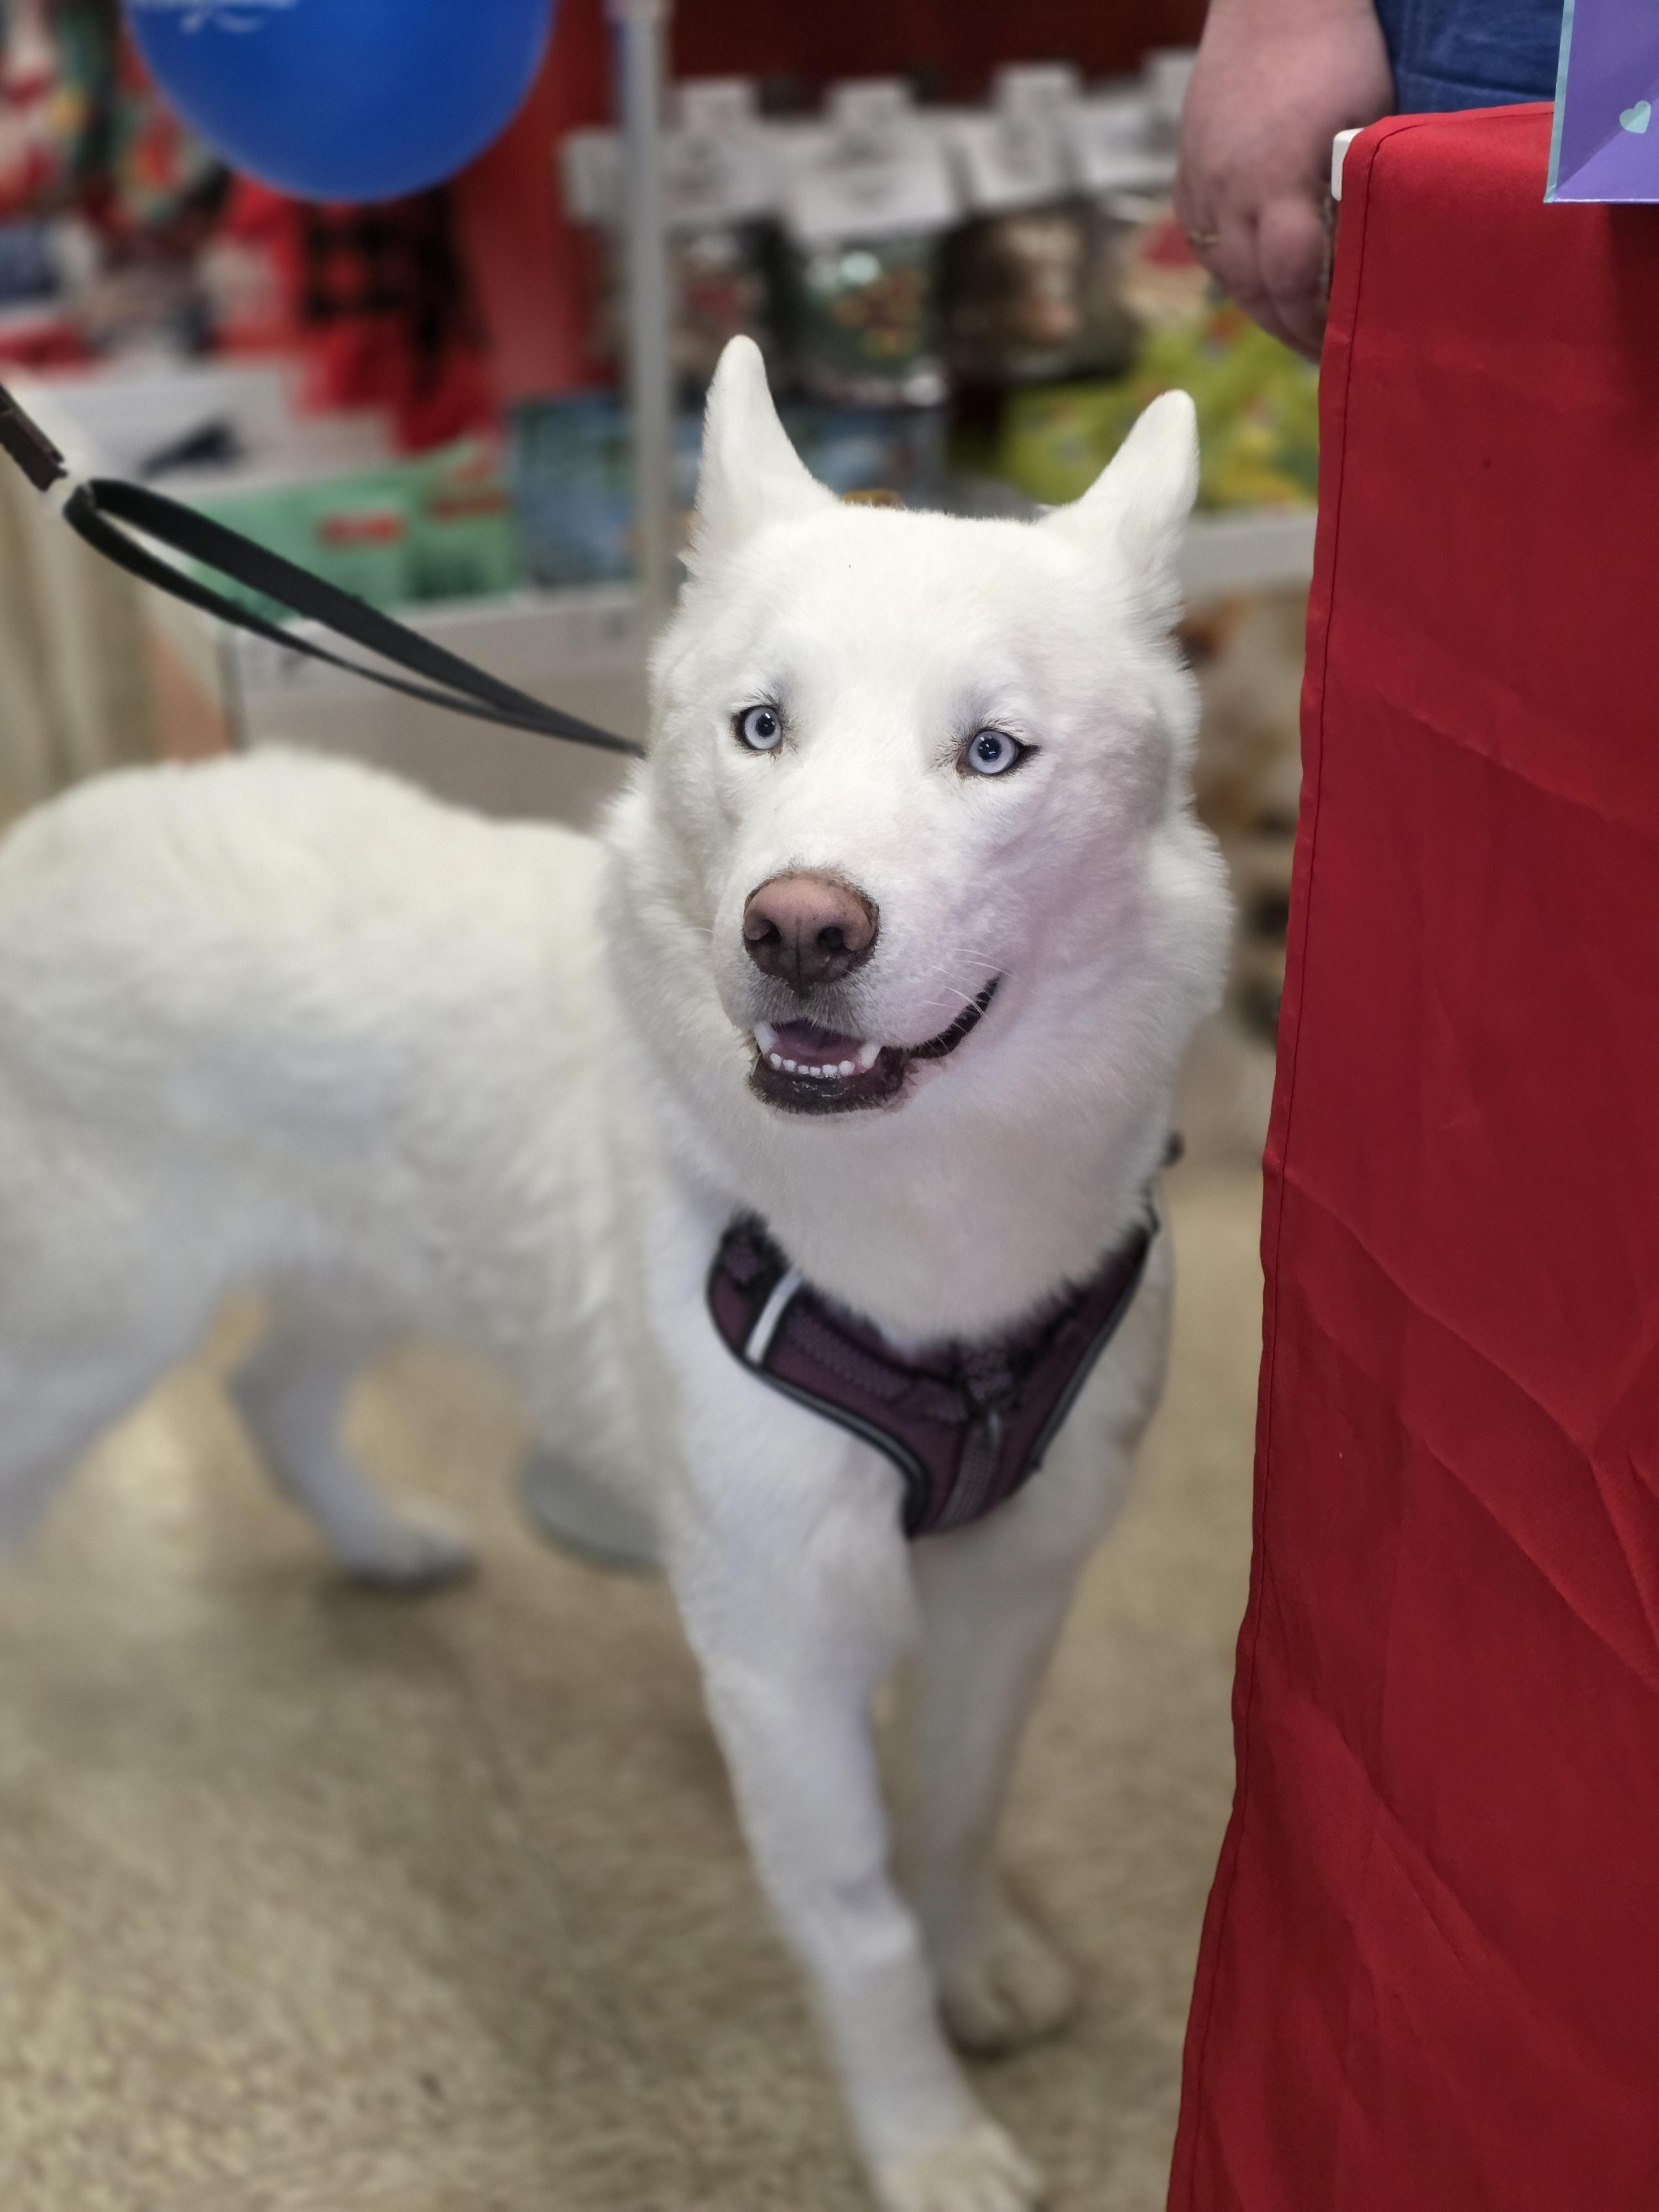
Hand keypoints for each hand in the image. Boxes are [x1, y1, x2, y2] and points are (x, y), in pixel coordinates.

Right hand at [1175, 0, 1394, 357]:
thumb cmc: (1339, 54)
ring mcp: (1201, 186)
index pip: (1290, 281)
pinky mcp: (1186, 177)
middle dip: (1289, 329)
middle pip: (1253, 291)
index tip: (1342, 344)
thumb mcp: (1368, 126)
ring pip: (1225, 276)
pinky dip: (1233, 272)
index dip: (1315, 323)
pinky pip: (1206, 246)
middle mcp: (1227, 192)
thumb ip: (1360, 198)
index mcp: (1275, 182)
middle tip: (1322, 355)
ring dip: (1260, 307)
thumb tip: (1370, 264)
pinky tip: (1260, 281)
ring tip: (1293, 325)